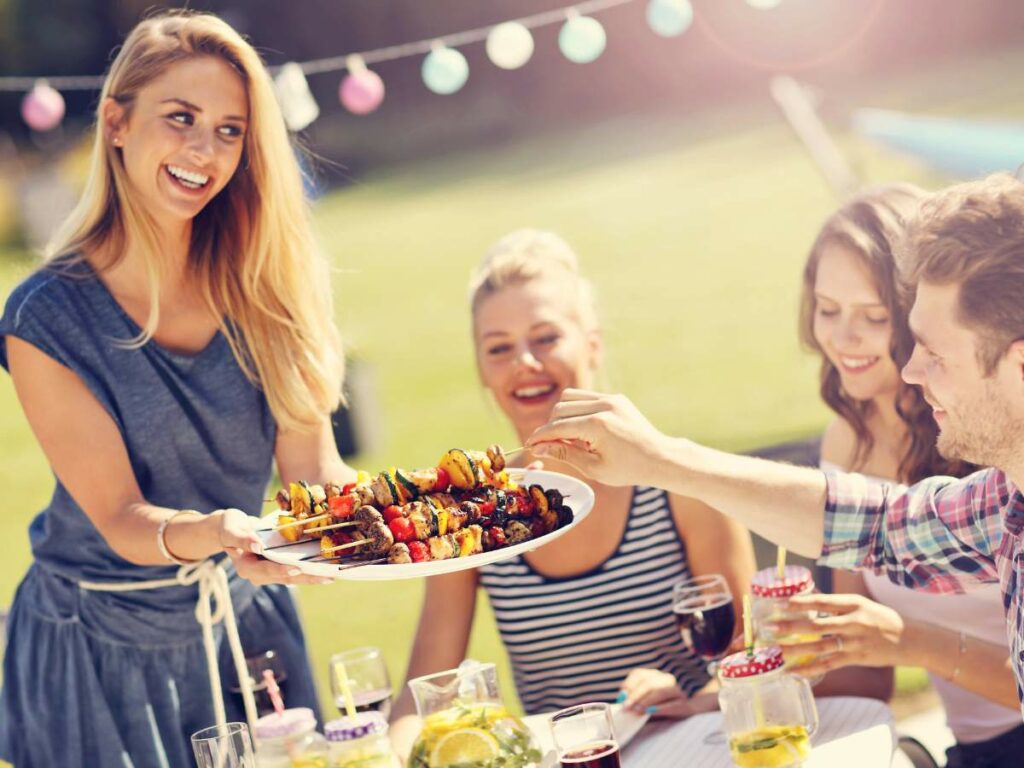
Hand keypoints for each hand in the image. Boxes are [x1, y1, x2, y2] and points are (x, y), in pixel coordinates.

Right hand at [217, 508, 332, 585]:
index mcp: (246, 568)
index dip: (282, 570)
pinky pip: (295, 570)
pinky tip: (325, 569)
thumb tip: (257, 546)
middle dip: (306, 577)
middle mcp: (259, 574)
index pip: (267, 570)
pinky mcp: (277, 567)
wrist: (232, 528)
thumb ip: (241, 538)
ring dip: (312, 576)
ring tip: (331, 576)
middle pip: (285, 577)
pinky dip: (309, 569)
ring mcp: (269, 572)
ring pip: (293, 577)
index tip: (298, 568)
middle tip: (327, 577)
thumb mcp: (231, 529)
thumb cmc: (230, 526)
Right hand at [525, 390, 670, 486]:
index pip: (557, 426)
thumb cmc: (628, 469)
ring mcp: (610, 398)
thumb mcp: (593, 468)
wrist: (660, 458)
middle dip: (550, 426)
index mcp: (597, 425)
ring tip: (568, 436)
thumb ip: (564, 453)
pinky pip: (585, 397)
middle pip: (560, 409)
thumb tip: (538, 447)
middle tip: (550, 445)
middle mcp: (603, 405)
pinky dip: (576, 410)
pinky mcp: (615, 397)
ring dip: (561, 415)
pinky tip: (581, 429)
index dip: (540, 436)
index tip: (529, 445)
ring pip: (570, 397)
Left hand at [616, 668, 714, 718]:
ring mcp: (678, 690)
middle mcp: (666, 678)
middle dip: (635, 695)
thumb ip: (637, 697)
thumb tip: (623, 700)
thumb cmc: (666, 703)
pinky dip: (660, 708)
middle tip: (626, 707)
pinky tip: (650, 712)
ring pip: (660, 691)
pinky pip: (672, 704)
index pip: (639, 674)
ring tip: (637, 710)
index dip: (629, 685)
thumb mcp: (650, 697)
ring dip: (646, 701)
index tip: (621, 697)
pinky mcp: (685, 704)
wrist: (693, 705)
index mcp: (655, 675)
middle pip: (648, 683)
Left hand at [770, 593, 905, 678]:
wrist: (912, 639)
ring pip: (820, 646)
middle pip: (816, 625)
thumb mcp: (861, 604)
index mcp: (853, 603)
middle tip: (769, 625)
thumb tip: (808, 599)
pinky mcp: (858, 659)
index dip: (799, 602)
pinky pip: (830, 664)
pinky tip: (795, 672)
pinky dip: (811, 669)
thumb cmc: (881, 618)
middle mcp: (853, 622)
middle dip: (790, 625)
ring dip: (796, 649)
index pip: (822, 602)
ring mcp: (856, 642)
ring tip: (776, 650)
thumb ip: (836, 605)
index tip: (779, 602)